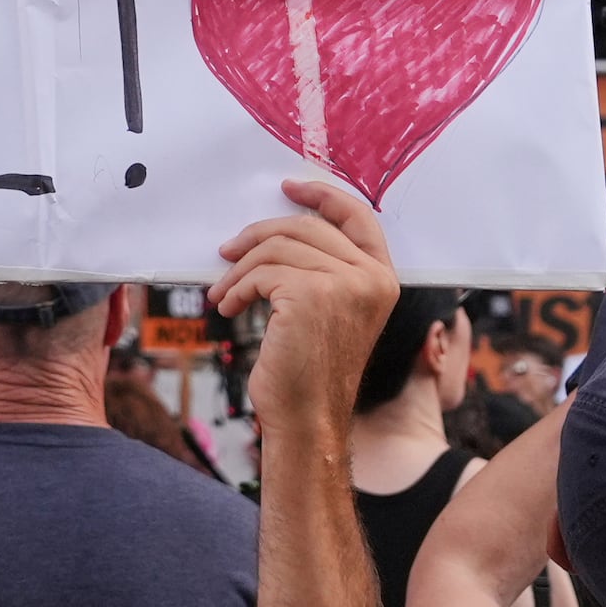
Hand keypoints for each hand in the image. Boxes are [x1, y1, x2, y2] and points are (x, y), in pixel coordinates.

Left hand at [210, 179, 398, 429]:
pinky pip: (262, 273)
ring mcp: (344, 284)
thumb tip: (271, 232)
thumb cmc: (310, 371)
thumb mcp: (329, 311)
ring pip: (277, 248)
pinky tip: (227, 307)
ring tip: (223, 292)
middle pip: (306, 227)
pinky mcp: (311, 295)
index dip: (322, 195)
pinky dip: (236, 288)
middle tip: (227, 250)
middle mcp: (371, 277)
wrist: (307, 419)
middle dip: (258, 235)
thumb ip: (321, 270)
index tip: (288, 188)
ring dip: (239, 269)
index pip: (358, 216)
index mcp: (382, 278)